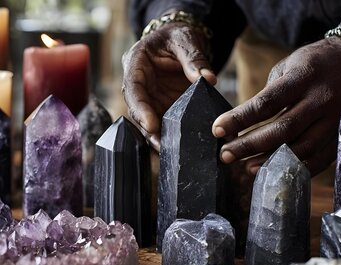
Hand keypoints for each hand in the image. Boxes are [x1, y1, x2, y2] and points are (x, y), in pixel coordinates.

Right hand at [122, 22, 215, 150]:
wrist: (181, 41)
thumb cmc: (177, 36)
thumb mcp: (185, 39)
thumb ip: (194, 58)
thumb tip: (208, 79)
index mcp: (136, 64)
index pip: (132, 89)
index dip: (140, 109)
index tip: (151, 126)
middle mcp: (139, 85)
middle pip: (138, 111)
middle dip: (149, 131)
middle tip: (162, 147)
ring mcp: (150, 98)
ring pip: (150, 122)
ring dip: (159, 138)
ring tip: (172, 153)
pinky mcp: (162, 107)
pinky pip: (165, 124)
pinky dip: (173, 135)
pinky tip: (183, 147)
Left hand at [212, 36, 340, 175]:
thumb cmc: (314, 64)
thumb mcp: (289, 66)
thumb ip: (269, 94)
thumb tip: (241, 124)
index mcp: (304, 77)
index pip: (266, 103)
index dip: (239, 119)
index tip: (217, 130)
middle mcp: (321, 100)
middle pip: (282, 130)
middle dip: (249, 145)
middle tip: (225, 155)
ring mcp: (336, 120)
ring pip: (300, 149)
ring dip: (269, 162)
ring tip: (245, 166)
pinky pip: (318, 160)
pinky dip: (294, 168)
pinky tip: (273, 170)